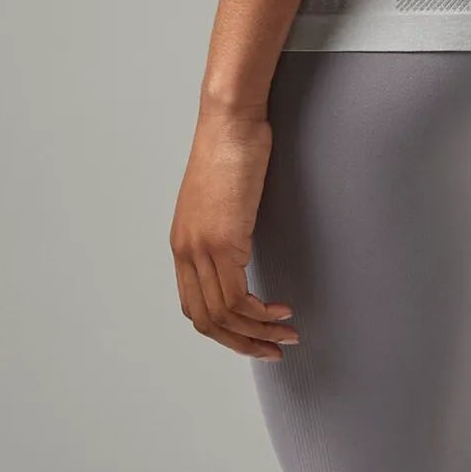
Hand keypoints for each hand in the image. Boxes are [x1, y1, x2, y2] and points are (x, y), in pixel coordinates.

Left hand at [170, 107, 297, 359]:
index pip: (194, 306)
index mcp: (183, 244)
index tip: (254, 336)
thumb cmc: (233, 148)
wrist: (230, 121)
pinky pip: (237, 296)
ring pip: (223, 314)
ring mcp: (201, 248)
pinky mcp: (222, 241)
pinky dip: (259, 313)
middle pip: (205, 320)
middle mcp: (186, 252)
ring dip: (256, 333)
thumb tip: (247, 246)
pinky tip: (279, 309)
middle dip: (240, 343)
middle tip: (272, 350)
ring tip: (286, 334)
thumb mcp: (226, 198)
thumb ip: (229, 226)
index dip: (224, 330)